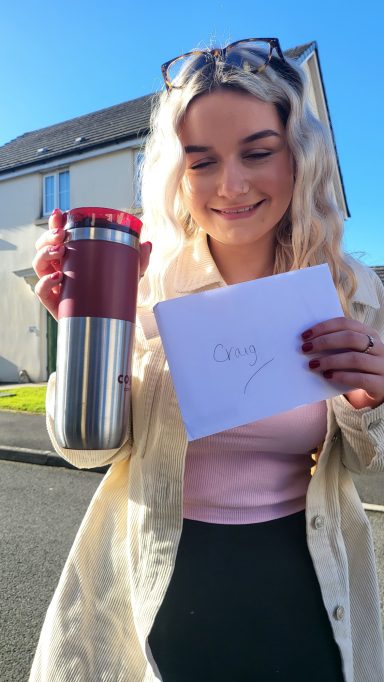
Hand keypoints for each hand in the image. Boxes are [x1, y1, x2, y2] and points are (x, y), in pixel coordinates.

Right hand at [33, 209, 151, 320]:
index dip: (55, 223)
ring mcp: (54, 284)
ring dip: (45, 254)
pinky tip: (58, 277)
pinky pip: (41, 290)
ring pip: (39, 265)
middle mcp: (59, 267)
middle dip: (48, 237)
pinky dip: (46, 282)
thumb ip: (138, 259)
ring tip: (60, 251)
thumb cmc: (113, 294)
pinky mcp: (53, 302)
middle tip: (62, 236)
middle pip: (43, 246)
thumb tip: (147, 244)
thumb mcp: (129, 274)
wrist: (111, 323)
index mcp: (72, 255)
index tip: (60, 213)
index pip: (58, 235)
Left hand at [301, 317, 383, 408]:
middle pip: (350, 338)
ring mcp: (382, 365)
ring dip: (330, 361)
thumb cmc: (360, 369)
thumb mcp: (353, 353)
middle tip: (306, 349)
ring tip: (313, 365)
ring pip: (355, 358)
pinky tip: (328, 376)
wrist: (381, 391)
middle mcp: (379, 347)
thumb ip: (338, 345)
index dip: (324, 327)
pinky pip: (360, 378)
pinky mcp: (381, 383)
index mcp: (370, 334)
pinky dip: (341, 376)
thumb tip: (309, 342)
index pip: (346, 323)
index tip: (305, 335)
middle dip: (324, 342)